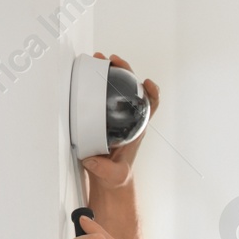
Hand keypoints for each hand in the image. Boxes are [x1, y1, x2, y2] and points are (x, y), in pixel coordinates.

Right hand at [81, 52, 159, 193]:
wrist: (107, 179)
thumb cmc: (115, 176)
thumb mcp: (113, 175)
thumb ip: (105, 170)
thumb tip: (92, 159)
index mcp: (136, 129)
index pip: (151, 107)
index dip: (152, 93)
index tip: (146, 82)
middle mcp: (128, 118)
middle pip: (132, 89)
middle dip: (125, 71)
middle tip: (113, 61)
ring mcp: (115, 116)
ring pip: (117, 88)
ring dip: (110, 71)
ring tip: (99, 59)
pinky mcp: (101, 117)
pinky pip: (101, 95)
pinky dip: (96, 81)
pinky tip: (87, 72)